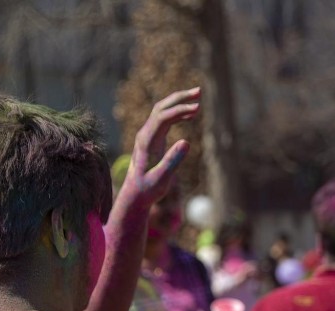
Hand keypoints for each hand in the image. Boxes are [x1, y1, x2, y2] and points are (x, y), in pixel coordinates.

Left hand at [120, 89, 200, 209]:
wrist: (135, 195)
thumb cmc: (147, 190)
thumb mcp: (161, 179)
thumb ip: (172, 161)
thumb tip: (186, 142)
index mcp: (147, 141)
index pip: (163, 117)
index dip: (180, 110)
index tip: (198, 108)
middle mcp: (145, 134)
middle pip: (162, 107)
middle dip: (180, 98)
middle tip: (199, 91)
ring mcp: (148, 135)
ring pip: (163, 111)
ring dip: (180, 103)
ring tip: (198, 99)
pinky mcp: (153, 139)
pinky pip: (165, 120)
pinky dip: (178, 114)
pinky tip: (191, 115)